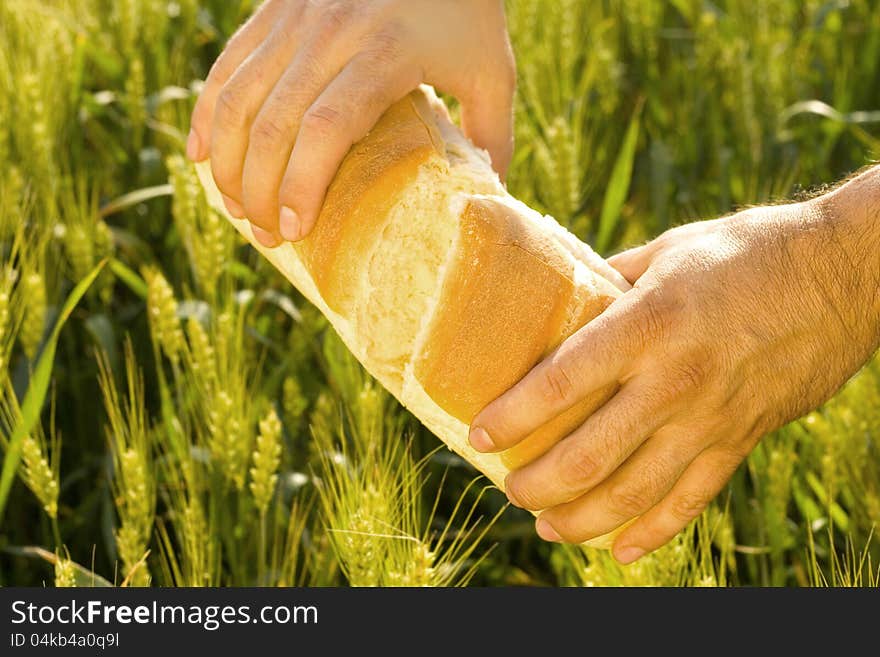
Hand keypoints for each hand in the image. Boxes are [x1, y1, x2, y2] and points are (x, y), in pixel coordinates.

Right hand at [187, 0, 514, 246]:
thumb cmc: (466, 7)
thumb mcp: (492, 70)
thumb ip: (491, 134)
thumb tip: (486, 196)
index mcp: (386, 54)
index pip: (327, 127)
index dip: (302, 184)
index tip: (298, 230)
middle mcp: (330, 34)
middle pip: (274, 122)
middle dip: (260, 188)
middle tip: (266, 236)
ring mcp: (295, 18)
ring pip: (239, 96)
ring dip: (227, 160)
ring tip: (234, 208)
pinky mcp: (275, 9)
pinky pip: (228, 64)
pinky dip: (208, 111)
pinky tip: (200, 154)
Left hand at [469, 168, 879, 562]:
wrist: (845, 272)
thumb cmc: (748, 251)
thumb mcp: (668, 250)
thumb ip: (609, 279)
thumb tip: (561, 295)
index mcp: (647, 323)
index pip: (560, 383)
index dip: (513, 417)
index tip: (478, 437)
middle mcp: (675, 380)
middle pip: (588, 455)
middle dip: (536, 483)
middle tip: (508, 490)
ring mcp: (711, 418)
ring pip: (633, 492)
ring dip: (581, 520)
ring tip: (546, 526)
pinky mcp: (743, 439)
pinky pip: (691, 500)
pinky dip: (653, 531)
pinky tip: (621, 549)